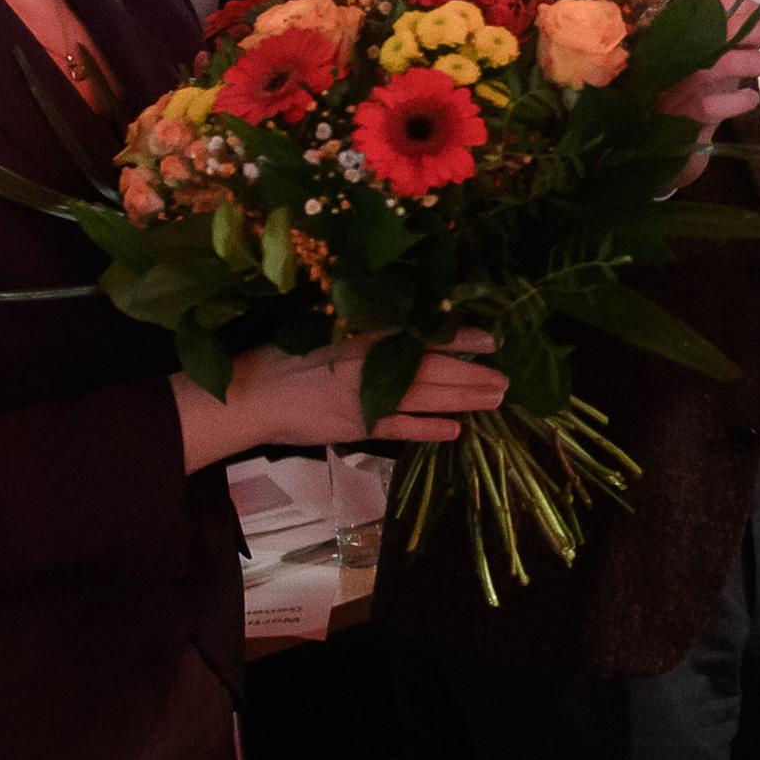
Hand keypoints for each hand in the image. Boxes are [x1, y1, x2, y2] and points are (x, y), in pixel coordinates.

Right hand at [172, 325, 506, 471]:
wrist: (255, 392)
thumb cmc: (290, 354)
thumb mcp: (333, 328)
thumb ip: (370, 330)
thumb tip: (414, 327)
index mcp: (366, 334)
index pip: (424, 335)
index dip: (461, 339)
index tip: (491, 340)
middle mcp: (372, 363)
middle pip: (434, 370)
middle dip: (473, 375)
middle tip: (505, 379)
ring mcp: (366, 398)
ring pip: (426, 398)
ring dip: (463, 400)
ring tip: (494, 399)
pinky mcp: (357, 426)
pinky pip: (402, 428)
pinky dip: (430, 429)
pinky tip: (455, 431)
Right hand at [658, 0, 759, 190]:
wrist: (659, 132)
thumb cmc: (684, 84)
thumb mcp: (695, 51)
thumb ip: (719, 32)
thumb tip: (757, 15)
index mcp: (670, 32)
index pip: (707, 5)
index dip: (739, 6)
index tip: (757, 12)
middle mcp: (672, 52)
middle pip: (719, 29)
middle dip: (752, 28)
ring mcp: (684, 82)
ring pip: (727, 63)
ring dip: (756, 62)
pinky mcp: (696, 110)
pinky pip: (732, 101)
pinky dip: (746, 98)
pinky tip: (748, 96)